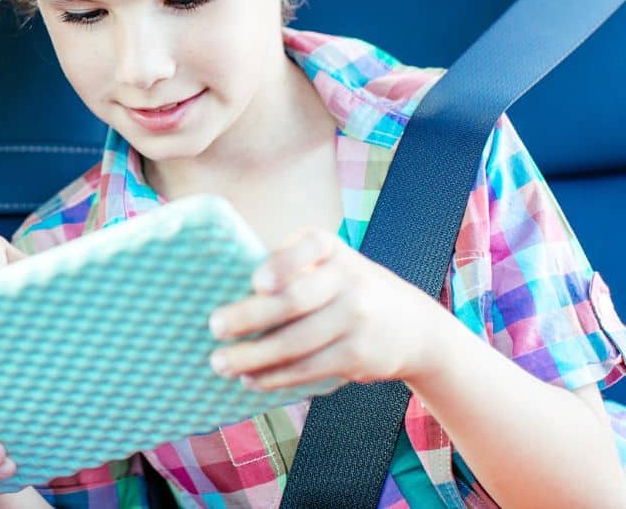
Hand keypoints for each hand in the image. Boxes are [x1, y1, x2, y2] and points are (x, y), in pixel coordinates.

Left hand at [208, 227, 446, 390]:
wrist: (411, 325)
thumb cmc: (345, 288)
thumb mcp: (328, 264)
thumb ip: (288, 268)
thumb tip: (226, 291)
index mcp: (330, 248)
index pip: (308, 247)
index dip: (282, 264)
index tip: (257, 282)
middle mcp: (349, 279)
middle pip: (294, 300)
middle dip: (250, 316)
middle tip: (214, 326)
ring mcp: (357, 318)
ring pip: (297, 342)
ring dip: (254, 356)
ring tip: (220, 363)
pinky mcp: (358, 355)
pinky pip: (309, 368)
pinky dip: (275, 376)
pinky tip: (251, 379)